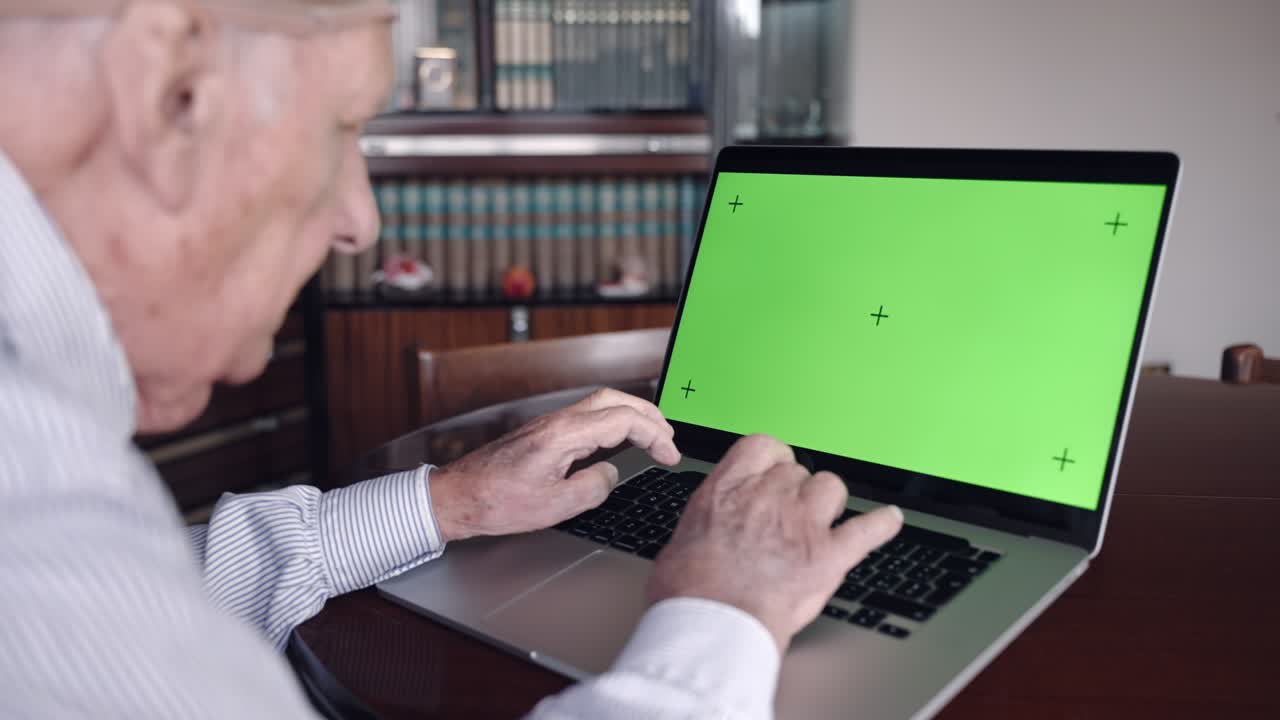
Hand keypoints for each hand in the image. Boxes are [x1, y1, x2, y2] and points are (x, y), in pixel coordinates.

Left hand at [428, 388, 680, 541]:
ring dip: (631, 415)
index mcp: (564, 435)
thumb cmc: (496, 502)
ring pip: (600, 403)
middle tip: (669, 438)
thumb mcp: (554, 506)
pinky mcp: (543, 432)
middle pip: (615, 400)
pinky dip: (611, 421)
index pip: (623, 420)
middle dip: (649, 414)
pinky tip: (617, 439)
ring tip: (651, 435)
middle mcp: (557, 421)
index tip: (670, 456)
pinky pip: (586, 415)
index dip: (655, 435)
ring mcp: (549, 424)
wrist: (458, 496)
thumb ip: (592, 488)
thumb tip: (610, 474)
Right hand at [648, 434, 903, 652]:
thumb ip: (708, 522)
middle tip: (788, 513)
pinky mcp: (827, 556)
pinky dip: (882, 525)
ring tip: (821, 519)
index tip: (772, 469)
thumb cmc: (688, 593)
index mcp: (728, 489)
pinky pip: (867, 529)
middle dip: (795, 489)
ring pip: (831, 487)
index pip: (762, 446)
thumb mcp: (681, 539)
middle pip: (797, 470)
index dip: (772, 458)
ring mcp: (801, 524)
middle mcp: (767, 497)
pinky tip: (889, 520)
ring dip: (827, 502)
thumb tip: (707, 530)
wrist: (711, 626)